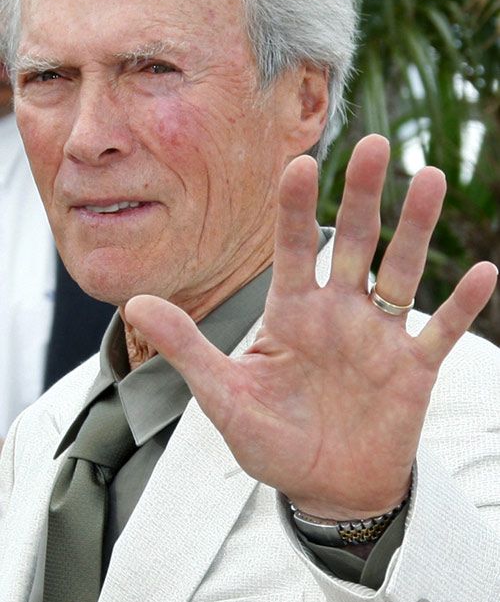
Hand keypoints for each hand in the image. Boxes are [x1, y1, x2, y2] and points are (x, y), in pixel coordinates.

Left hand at [125, 135, 496, 518]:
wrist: (325, 486)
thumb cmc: (273, 441)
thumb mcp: (224, 396)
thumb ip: (187, 347)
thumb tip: (131, 302)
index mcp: (293, 311)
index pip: (294, 247)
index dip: (296, 208)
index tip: (300, 163)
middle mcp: (339, 311)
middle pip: (355, 243)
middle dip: (364, 196)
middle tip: (376, 145)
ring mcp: (379, 337)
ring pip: (402, 271)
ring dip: (416, 229)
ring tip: (431, 179)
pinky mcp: (413, 369)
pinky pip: (441, 331)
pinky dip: (461, 306)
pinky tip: (483, 271)